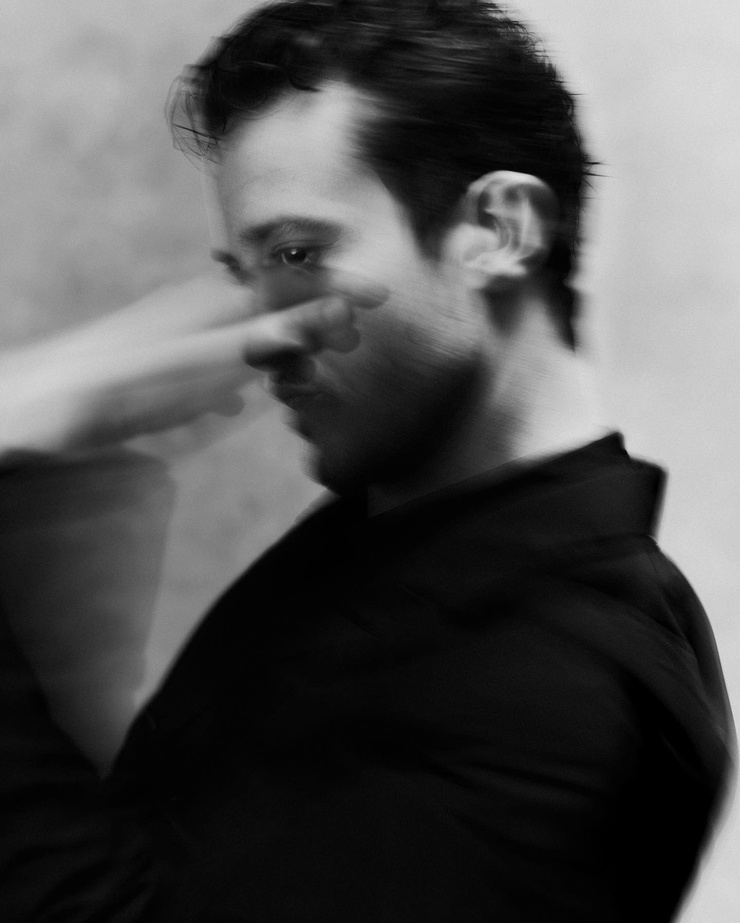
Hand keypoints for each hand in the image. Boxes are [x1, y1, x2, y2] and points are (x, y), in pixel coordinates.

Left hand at [0, 272, 385, 458]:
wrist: (46, 399)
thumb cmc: (126, 381)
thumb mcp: (208, 362)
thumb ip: (267, 340)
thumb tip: (330, 317)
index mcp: (221, 301)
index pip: (295, 287)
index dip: (338, 292)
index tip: (381, 296)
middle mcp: (203, 306)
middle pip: (272, 305)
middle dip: (312, 321)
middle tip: (348, 345)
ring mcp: (180, 330)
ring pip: (243, 332)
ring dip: (275, 348)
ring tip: (303, 371)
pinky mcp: (161, 357)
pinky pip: (214, 359)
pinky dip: (235, 373)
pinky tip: (231, 401)